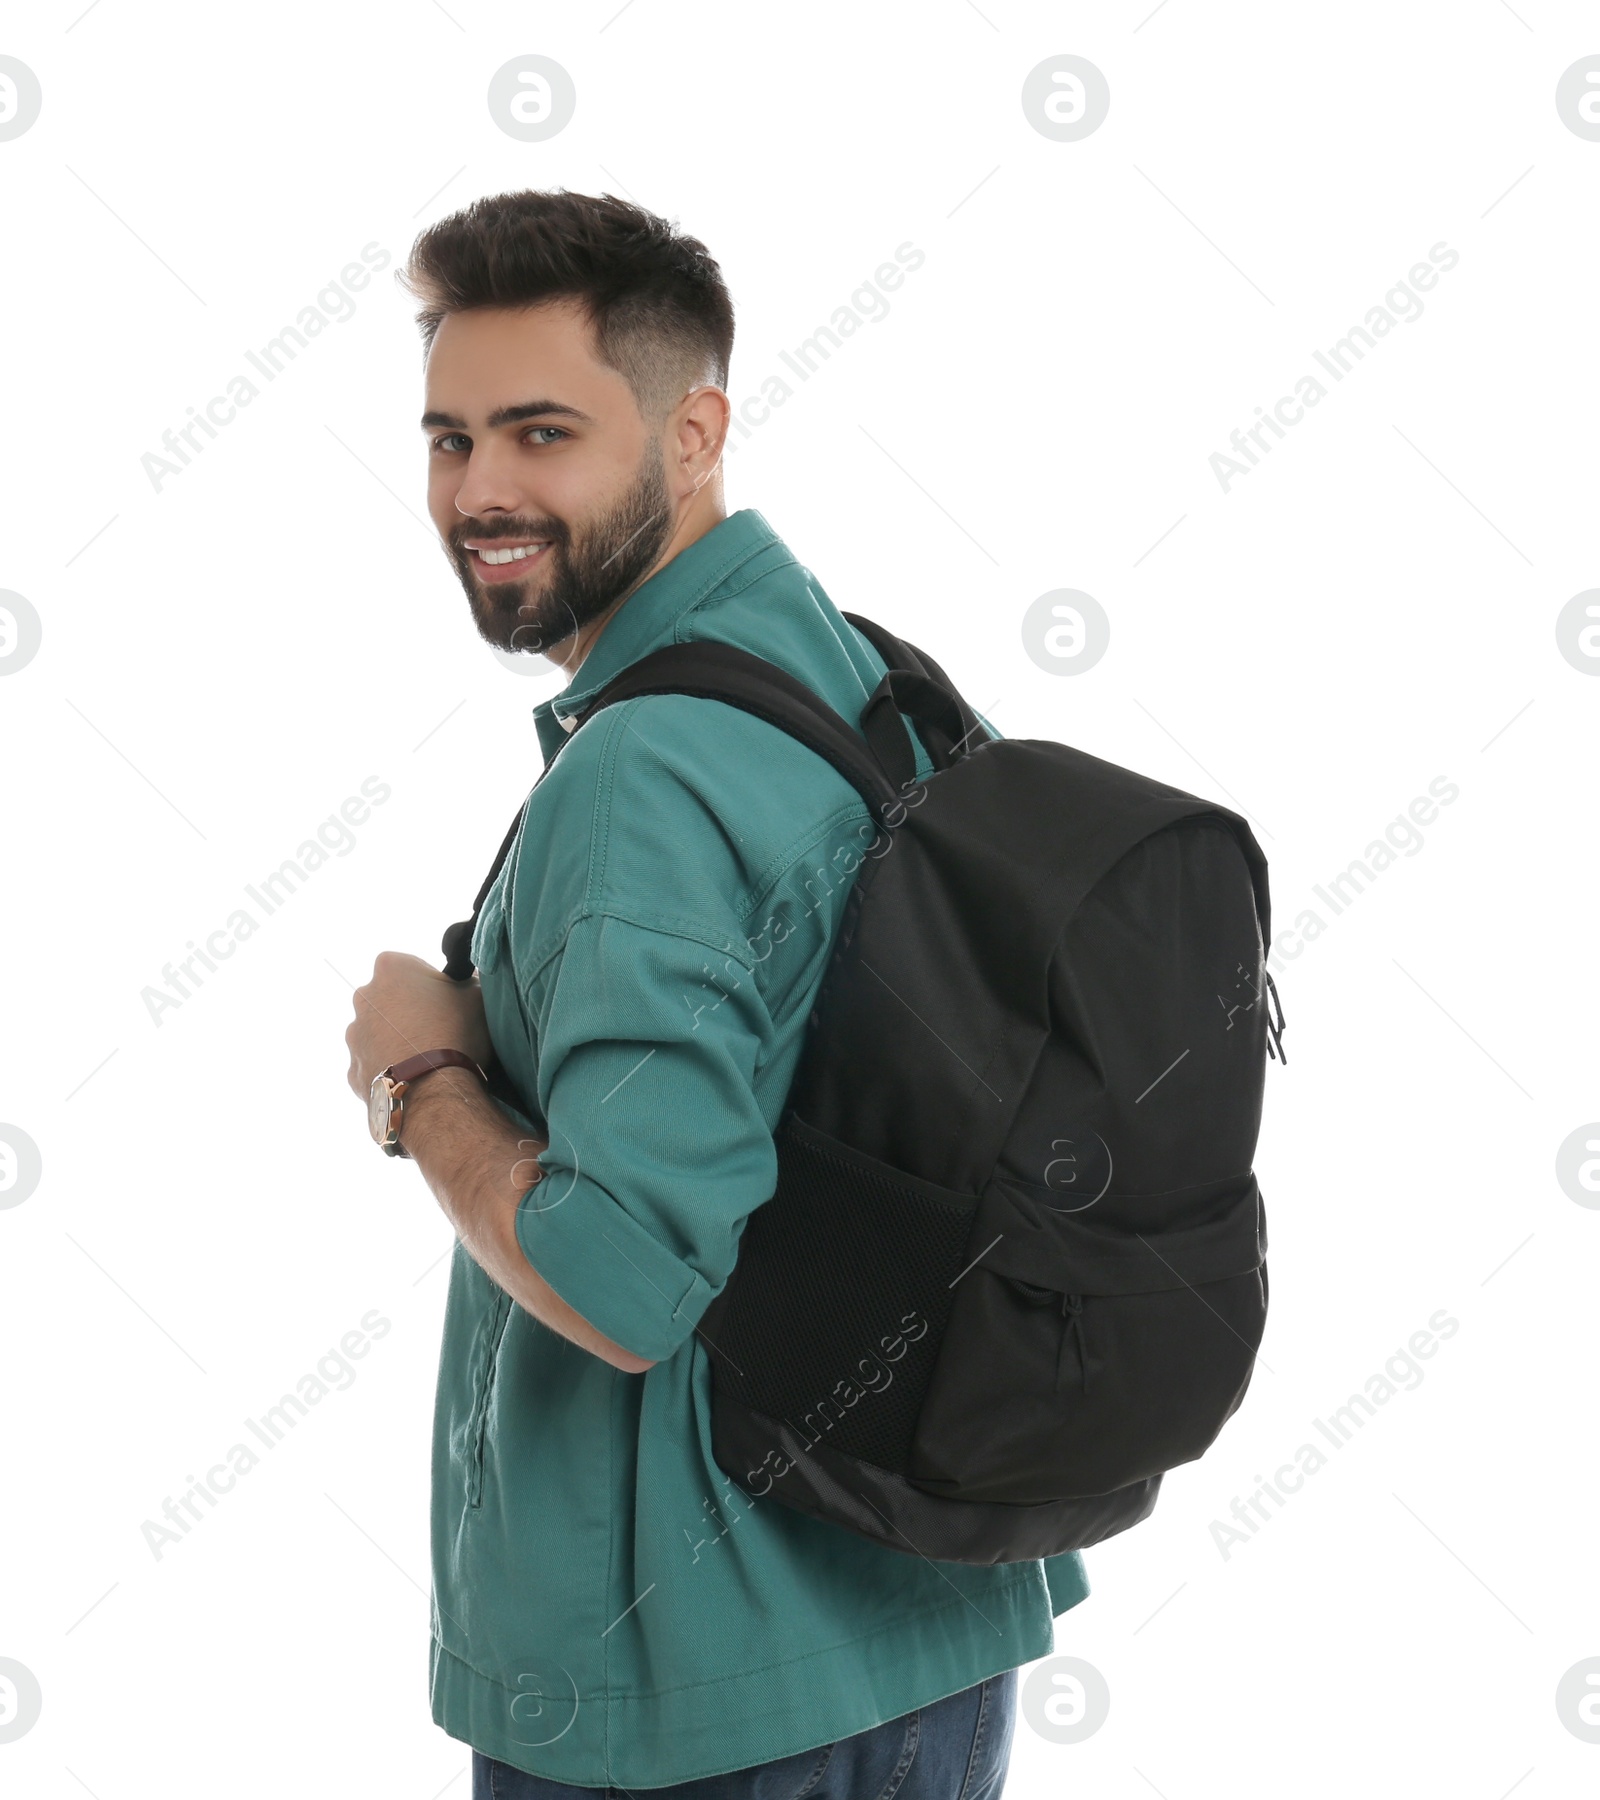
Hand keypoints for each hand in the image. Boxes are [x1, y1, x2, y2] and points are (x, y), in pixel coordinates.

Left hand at [345, 950, 495, 1098]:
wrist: (433, 1091)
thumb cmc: (456, 1033)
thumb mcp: (477, 995)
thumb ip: (468, 981)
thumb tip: (467, 982)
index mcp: (391, 968)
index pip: (411, 967)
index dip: (432, 984)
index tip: (449, 1002)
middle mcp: (364, 997)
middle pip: (390, 999)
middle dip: (409, 1011)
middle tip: (439, 1030)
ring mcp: (355, 1036)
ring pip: (379, 1033)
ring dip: (397, 1040)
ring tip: (427, 1060)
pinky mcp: (354, 1071)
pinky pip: (375, 1065)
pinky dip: (390, 1069)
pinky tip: (414, 1078)